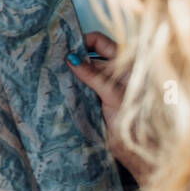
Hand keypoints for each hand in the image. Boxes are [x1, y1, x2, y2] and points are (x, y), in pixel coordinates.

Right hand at [67, 31, 153, 186]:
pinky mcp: (98, 99)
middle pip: (91, 55)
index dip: (82, 41)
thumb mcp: (112, 94)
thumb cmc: (133, 119)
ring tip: (51, 70)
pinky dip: (72, 84)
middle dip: (73, 54)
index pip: (100, 42)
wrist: (137, 150)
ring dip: (71, 71)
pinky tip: (58, 85)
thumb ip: (93, 75)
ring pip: (85, 71)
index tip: (63, 46)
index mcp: (125, 64)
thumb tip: (71, 58)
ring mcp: (106, 85)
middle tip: (52, 56)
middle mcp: (116, 71)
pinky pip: (82, 86)